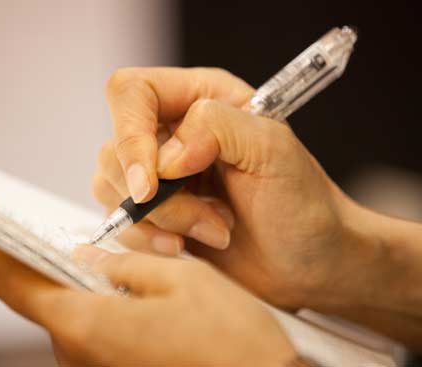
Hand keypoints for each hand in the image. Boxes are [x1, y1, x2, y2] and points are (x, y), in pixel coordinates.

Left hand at [0, 225, 298, 366]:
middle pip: (38, 298)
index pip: (12, 283)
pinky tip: (116, 289)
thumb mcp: (178, 278)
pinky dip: (91, 304)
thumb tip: (89, 256)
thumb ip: (124, 263)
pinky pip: (89, 331)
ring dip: (71, 282)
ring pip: (67, 313)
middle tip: (36, 228)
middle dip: (35, 261)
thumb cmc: (230, 343)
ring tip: (89, 254)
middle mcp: (80, 355)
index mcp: (86, 324)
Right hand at [94, 67, 351, 307]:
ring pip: (111, 189)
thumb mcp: (274, 151)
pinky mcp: (153, 215)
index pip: (131, 93)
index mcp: (200, 98)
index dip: (130, 136)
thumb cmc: (304, 204)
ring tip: (214, 230)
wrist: (310, 262)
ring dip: (161, 222)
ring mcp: (159, 176)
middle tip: (212, 218)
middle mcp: (171, 132)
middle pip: (114, 149)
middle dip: (161, 198)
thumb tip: (164, 157)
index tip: (151, 185)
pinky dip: (151, 241)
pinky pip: (122, 223)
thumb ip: (218, 128)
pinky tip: (189, 249)